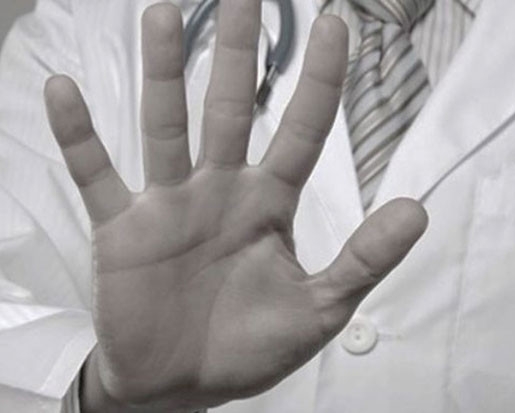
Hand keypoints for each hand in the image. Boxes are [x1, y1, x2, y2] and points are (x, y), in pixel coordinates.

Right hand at [44, 2, 427, 410]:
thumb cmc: (250, 347)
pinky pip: (97, 174)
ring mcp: (168, 205)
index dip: (319, 81)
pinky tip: (64, 91)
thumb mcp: (320, 309)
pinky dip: (80, 136)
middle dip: (240, 52)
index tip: (336, 25)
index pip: (301, 130)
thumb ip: (365, 259)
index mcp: (270, 204)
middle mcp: (220, 190)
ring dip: (162, 74)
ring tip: (163, 15)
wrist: (182, 387)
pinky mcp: (122, 228)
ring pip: (166, 126)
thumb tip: (419, 210)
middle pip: (232, 107)